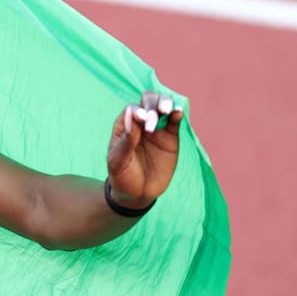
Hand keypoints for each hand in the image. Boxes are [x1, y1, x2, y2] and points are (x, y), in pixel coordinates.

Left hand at [105, 90, 182, 208]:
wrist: (137, 194)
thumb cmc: (122, 176)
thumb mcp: (118, 160)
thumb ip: (126, 140)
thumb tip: (132, 114)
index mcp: (124, 125)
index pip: (132, 109)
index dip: (138, 111)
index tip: (142, 119)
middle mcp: (141, 123)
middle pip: (147, 101)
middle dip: (152, 104)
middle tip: (156, 116)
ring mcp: (157, 128)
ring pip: (162, 106)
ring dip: (165, 103)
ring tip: (167, 110)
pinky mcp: (171, 137)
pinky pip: (175, 121)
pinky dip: (178, 113)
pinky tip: (178, 113)